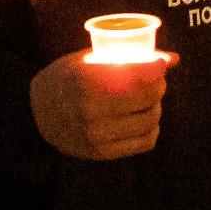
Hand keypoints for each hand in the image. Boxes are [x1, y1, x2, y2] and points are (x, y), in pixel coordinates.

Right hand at [30, 48, 172, 159]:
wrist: (37, 115)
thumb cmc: (65, 79)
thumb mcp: (86, 59)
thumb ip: (126, 56)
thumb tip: (173, 58)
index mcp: (85, 81)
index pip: (136, 74)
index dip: (156, 67)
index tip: (161, 62)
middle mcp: (91, 110)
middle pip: (147, 97)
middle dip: (158, 85)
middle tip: (155, 79)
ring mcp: (97, 135)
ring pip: (149, 120)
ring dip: (156, 106)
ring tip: (148, 98)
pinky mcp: (103, 153)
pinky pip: (144, 142)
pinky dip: (152, 129)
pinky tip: (144, 118)